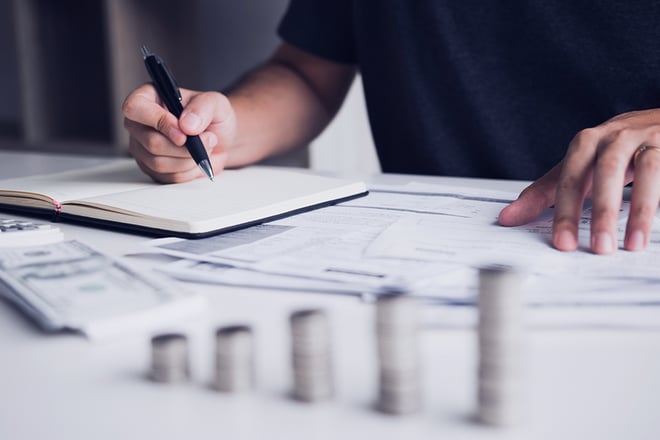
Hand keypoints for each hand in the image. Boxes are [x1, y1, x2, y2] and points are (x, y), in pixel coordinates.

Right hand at [122, 84, 236, 182]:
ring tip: (206, 147)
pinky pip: (169, 177)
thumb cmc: (212, 116)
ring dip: (190, 159)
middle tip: (208, 138)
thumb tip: (186, 125)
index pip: (136, 108)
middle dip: (186, 147)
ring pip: (160, 163)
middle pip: (152, 142)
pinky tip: (198, 159)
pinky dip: (190, 171)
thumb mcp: (215, 103)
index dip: (159, 122)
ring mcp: (143, 148)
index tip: (184, 133)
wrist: (221, 138)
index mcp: (148, 98)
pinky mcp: (152, 168)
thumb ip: (202, 108)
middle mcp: (139, 123)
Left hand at [499, 109, 659, 253]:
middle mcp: (615, 136)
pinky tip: (652, 227)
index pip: (569, 178)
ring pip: (646, 170)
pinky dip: (658, 202)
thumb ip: (545, 193)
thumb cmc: (614, 149)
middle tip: (598, 247)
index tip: (563, 243)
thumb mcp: (578, 168)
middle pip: (605, 172)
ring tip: (631, 244)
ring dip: (638, 209)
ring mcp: (648, 138)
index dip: (565, 211)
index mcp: (586, 143)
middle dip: (601, 212)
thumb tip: (507, 218)